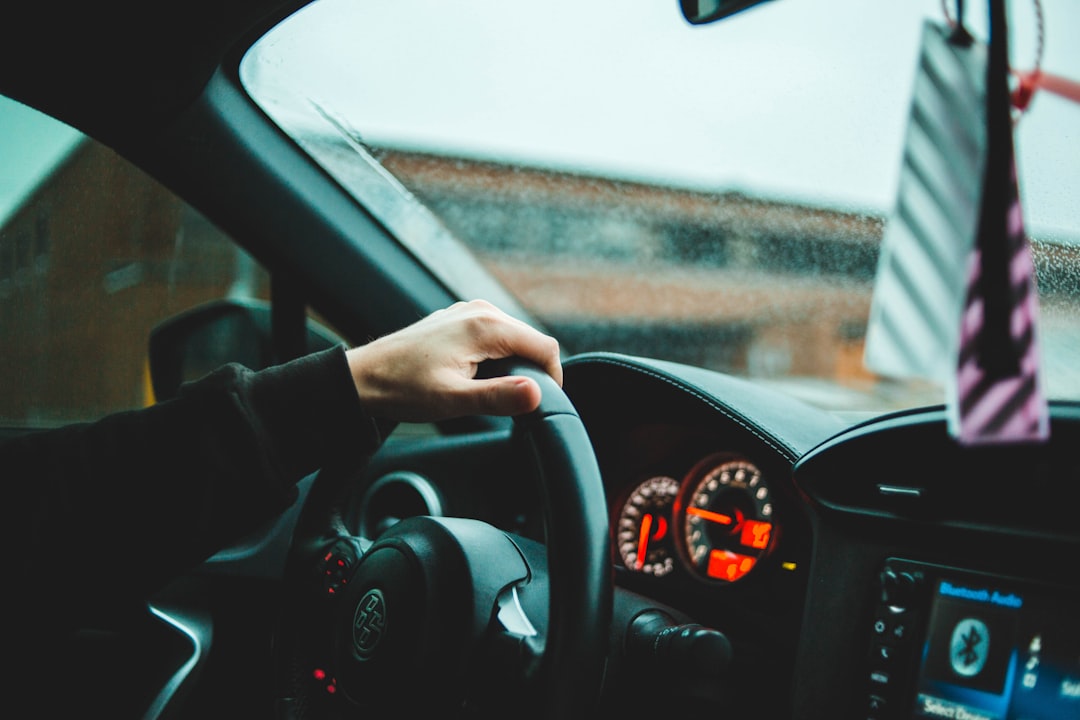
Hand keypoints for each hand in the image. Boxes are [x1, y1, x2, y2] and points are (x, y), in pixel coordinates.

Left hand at [345, 299, 561, 421]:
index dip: (552, 378)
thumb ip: (498, 397)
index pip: (545, 347)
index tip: (539, 403)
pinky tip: (473, 377)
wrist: (363, 377)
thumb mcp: (453, 400)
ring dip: (512, 365)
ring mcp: (469, 311)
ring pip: (514, 338)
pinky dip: (496, 357)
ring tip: (486, 391)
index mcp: (485, 326)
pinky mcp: (460, 319)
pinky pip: (495, 336)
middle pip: (531, 341)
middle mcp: (481, 310)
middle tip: (508, 403)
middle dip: (530, 371)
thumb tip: (536, 394)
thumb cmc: (402, 388)